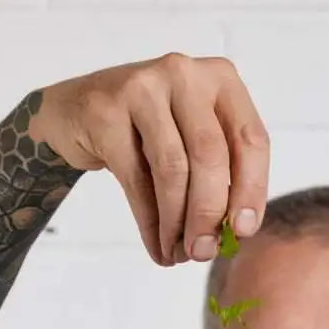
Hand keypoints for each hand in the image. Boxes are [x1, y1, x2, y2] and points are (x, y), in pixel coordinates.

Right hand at [29, 53, 270, 267]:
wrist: (76, 112)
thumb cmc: (147, 131)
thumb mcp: (191, 139)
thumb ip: (217, 176)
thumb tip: (232, 236)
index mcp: (220, 79)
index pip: (250, 139)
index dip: (252, 189)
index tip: (243, 232)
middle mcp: (184, 74)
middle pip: (210, 155)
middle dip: (209, 213)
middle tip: (203, 252)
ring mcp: (142, 88)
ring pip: (172, 169)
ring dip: (177, 222)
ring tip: (177, 253)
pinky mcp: (106, 112)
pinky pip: (136, 180)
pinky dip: (149, 221)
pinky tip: (156, 244)